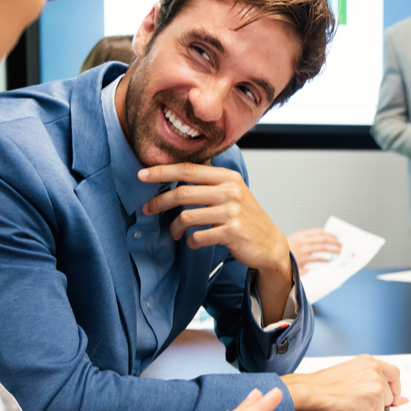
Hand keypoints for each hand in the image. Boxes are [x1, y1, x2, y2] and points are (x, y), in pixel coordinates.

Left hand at [139, 164, 291, 319]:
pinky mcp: (232, 232)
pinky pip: (198, 237)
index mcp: (228, 177)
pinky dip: (191, 242)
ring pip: (187, 217)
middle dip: (159, 201)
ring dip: (175, 228)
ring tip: (175, 233)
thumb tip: (178, 168)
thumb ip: (210, 181)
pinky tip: (193, 242)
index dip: (162, 171)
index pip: (189, 169)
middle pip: (183, 192)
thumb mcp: (233, 192)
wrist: (269, 243)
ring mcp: (232, 212)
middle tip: (146, 208)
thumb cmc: (246, 217)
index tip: (142, 175)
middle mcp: (231, 191)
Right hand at [282, 354, 406, 410]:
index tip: (394, 397)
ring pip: (384, 405)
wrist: (310, 393)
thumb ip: (368, 381)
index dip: (394, 388)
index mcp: (367, 361)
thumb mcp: (349, 376)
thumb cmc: (321, 387)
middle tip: (363, 406)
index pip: (393, 373)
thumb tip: (391, 394)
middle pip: (391, 392)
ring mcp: (377, 382)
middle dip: (380, 403)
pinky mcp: (376, 397)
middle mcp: (375, 368)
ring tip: (351, 406)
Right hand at [287, 229, 341, 272]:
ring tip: (338, 252)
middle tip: (341, 245)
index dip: (330, 234)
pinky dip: (325, 259)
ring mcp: (303, 249)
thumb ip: (307, 239)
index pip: (319, 231)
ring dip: (333, 249)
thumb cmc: (285, 250)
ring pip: (323, 247)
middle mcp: (303, 240)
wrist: (273, 258)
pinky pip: (318, 258)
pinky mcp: (303, 259)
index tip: (336, 237)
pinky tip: (330, 261)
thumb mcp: (294, 240)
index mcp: (301, 235)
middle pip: (323, 238)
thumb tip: (322, 240)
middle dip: (334, 241)